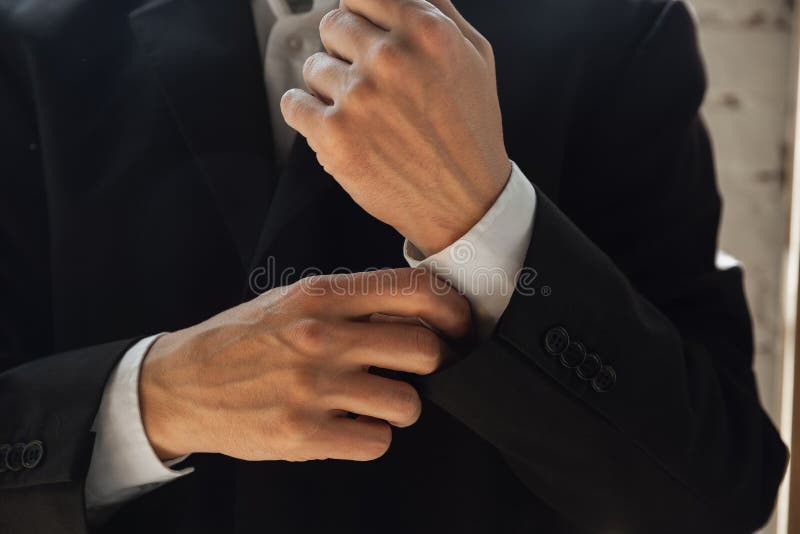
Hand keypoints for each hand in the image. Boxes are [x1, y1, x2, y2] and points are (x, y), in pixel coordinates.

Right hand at [140, 268, 470, 461]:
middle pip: (425, 350)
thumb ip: (352, 301)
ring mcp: (312, 388)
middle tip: (419, 369)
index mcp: (321, 295)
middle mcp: (321, 337)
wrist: (180, 384)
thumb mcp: (293, 300)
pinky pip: (377, 441)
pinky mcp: (303, 434)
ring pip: (408, 403)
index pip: (415, 291)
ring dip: (401, 405)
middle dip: (434, 363)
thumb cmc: (244, 339)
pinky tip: (349, 425)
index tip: (460, 326)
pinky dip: (371, 436)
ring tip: (376, 400)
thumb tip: (420, 309)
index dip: (452, 311)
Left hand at [281, 0, 510, 255]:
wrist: (465, 201)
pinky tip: (331, 125)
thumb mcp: (475, 56)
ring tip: (359, 113)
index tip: (363, 36)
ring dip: (328, 87)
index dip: (360, 17)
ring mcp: (359, 97)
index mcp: (426, 31)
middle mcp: (390, 58)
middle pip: (332, 25)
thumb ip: (437, 9)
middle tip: (365, 80)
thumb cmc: (470, 130)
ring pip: (312, 67)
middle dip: (344, 50)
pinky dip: (306, 113)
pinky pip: (293, 104)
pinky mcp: (334, 136)